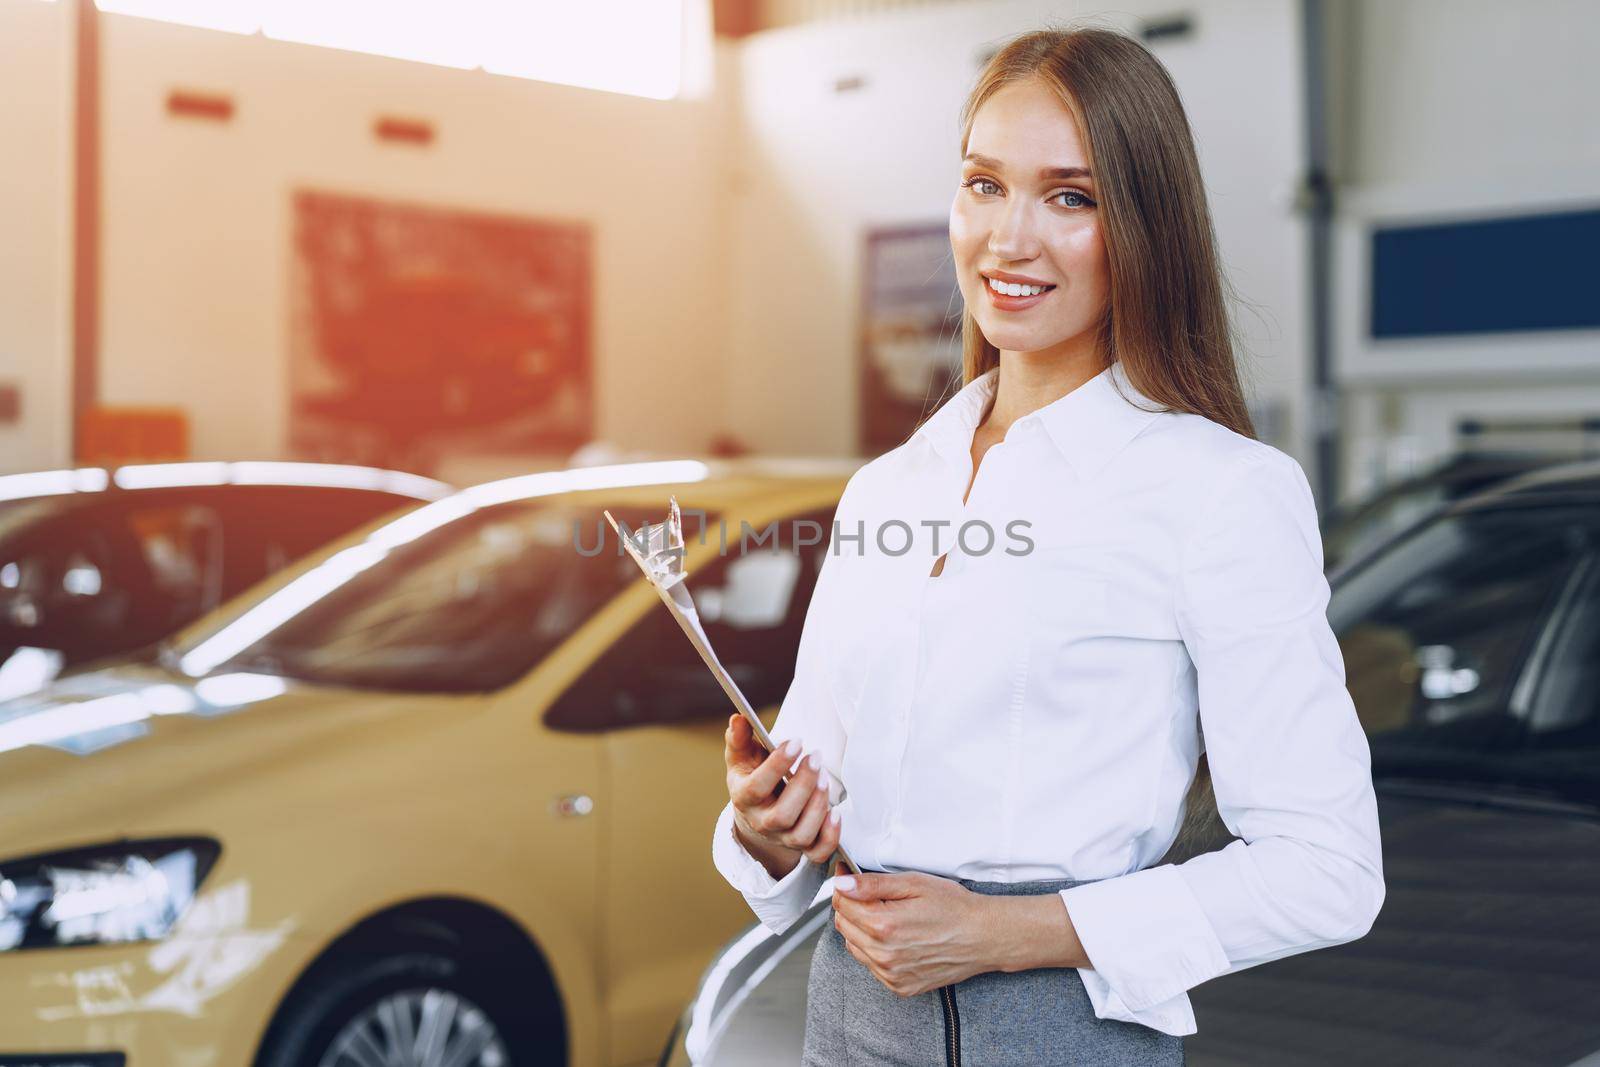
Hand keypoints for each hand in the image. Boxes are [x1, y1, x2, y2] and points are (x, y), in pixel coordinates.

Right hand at [724, 714, 842, 872]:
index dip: (777, 765)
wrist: (757, 812)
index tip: (796, 742)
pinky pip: (818, 852)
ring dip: (817, 806)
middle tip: (816, 757)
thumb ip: (739, 738)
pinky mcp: (803, 848)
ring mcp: (783, 838)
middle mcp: (762, 823)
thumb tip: (739, 719)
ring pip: (801, 834)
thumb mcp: (741, 757)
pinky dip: (830, 835)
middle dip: (803, 785)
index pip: (757, 788)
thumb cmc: (752, 776)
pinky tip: (836, 812)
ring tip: (825, 777)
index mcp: (744, 798)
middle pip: (782, 815)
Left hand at [830, 871, 995, 997]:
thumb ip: (872, 884)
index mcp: (884, 925)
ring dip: (860, 929)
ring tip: (887, 915)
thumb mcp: (914, 884)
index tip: (848, 875)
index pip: (841, 904)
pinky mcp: (899, 986)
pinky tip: (895, 937)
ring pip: (854, 946)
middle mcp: (884, 955)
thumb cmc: (954, 907)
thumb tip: (841, 882)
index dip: (843, 884)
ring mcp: (891, 974)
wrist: (984, 937)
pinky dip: (874, 950)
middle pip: (843, 925)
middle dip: (850, 906)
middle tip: (870, 894)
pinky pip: (871, 965)